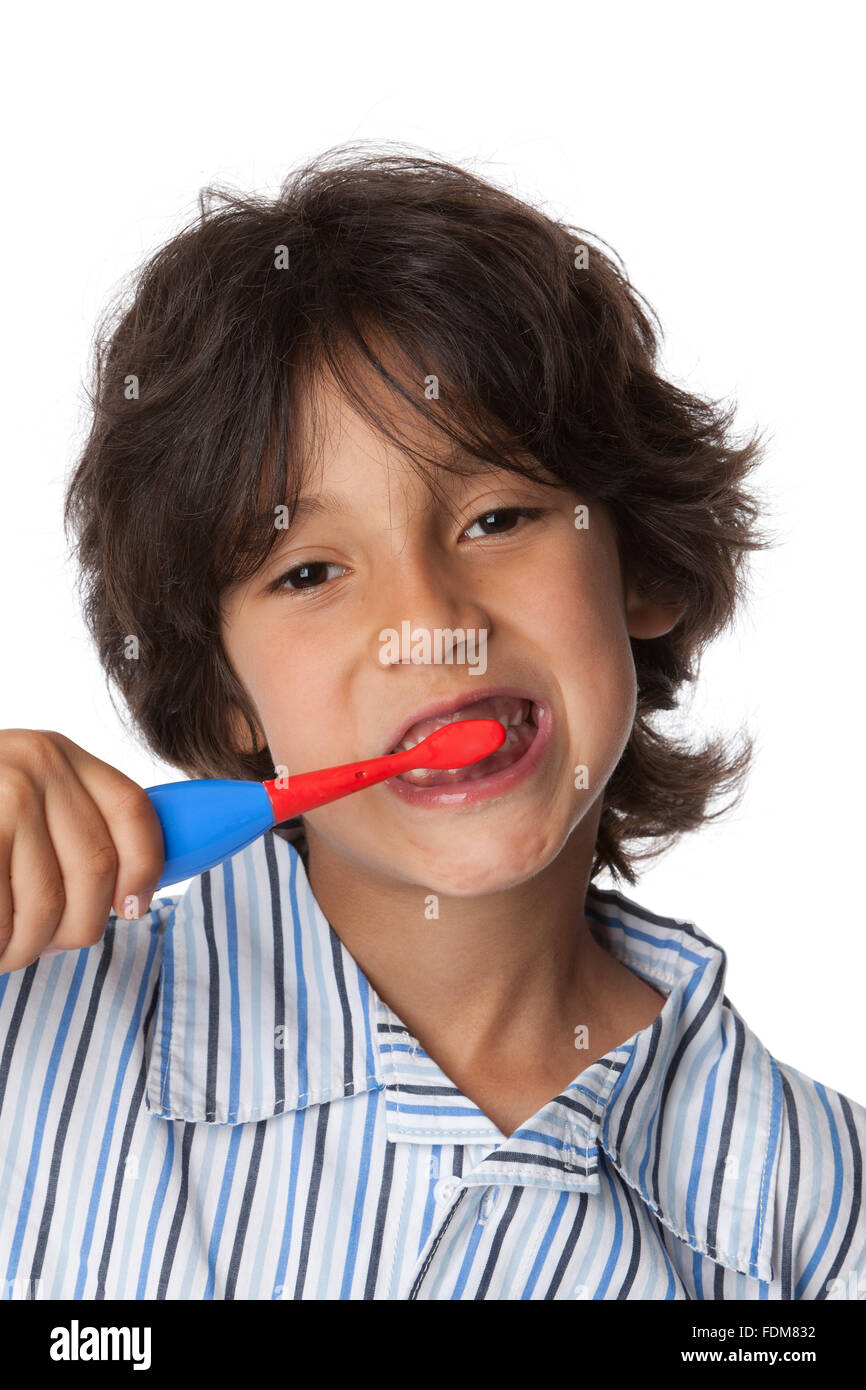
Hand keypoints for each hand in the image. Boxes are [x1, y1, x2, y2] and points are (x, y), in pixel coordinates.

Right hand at [0, 729, 163, 973]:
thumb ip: (69, 824)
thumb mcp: (22, 795)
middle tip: (47, 945)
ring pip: (49, 902)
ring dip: (29, 946)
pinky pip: (4, 915)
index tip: (133, 908)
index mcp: (57, 752)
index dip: (145, 868)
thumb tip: (131, 895)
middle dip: (78, 926)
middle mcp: (35, 764)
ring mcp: (1, 796)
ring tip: (9, 949)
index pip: (132, 810)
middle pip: (97, 868)